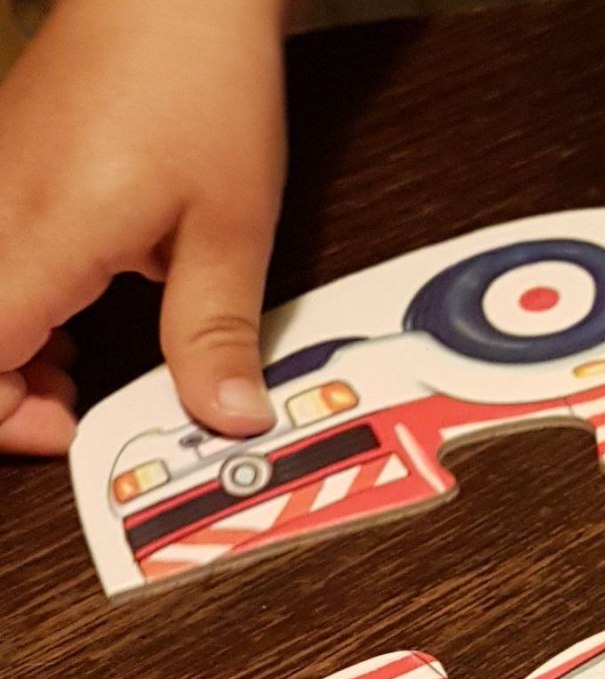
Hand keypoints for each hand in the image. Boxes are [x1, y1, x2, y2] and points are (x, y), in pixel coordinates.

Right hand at [0, 0, 288, 453]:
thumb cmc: (200, 87)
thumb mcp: (230, 226)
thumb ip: (215, 329)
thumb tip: (226, 414)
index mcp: (38, 242)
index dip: (9, 421)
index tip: (73, 429)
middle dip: (7, 395)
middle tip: (79, 407)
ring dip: (12, 350)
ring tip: (83, 363)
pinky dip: (16, 302)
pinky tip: (76, 301)